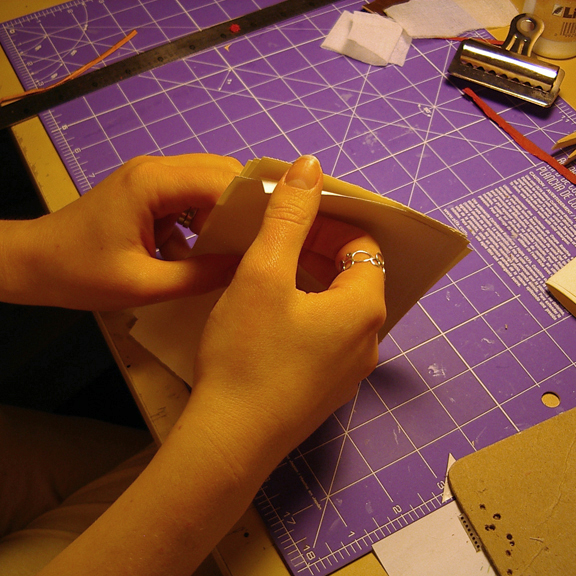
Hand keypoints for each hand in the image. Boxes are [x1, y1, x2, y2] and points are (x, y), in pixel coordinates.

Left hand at [18, 154, 241, 309]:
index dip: (252, 204)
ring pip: (207, 182)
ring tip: (233, 247)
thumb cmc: (80, 273)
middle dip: (242, 205)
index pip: (222, 179)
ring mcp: (150, 176)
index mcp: (153, 183)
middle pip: (220, 171)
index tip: (272, 235)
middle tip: (256, 242)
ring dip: (222, 212)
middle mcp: (155, 168)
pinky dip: (202, 218)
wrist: (33, 263)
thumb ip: (198, 277)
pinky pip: (189, 196)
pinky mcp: (147, 190)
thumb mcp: (144, 285)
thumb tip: (244, 269)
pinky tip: (201, 248)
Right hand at [191, 155, 386, 464]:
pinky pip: (328, 338)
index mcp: (364, 308)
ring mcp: (351, 372)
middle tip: (274, 243)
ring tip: (269, 275)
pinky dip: (308, 315)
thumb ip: (288, 216)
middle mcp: (369, 341)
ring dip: (310, 283)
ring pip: (339, 309)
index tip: (291, 220)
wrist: (229, 441)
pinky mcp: (328, 391)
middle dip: (317, 251)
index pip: (363, 246)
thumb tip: (311, 166)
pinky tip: (271, 319)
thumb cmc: (246, 353)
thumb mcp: (263, 273)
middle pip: (353, 278)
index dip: (329, 224)